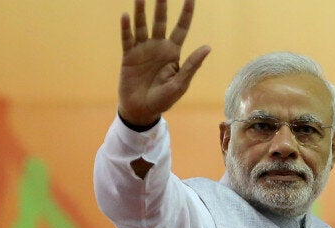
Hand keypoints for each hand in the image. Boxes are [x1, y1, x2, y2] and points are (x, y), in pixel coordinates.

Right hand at [118, 0, 210, 125]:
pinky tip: (126, 16)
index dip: (186, 13)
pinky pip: (127, 39)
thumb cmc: (163, 100)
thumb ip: (191, 65)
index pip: (181, 28)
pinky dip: (126, 28)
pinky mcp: (128, 56)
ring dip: (141, 12)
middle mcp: (158, 47)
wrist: (141, 110)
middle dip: (161, 7)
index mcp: (173, 53)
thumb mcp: (180, 84)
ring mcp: (142, 50)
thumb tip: (208, 47)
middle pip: (161, 22)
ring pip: (142, 26)